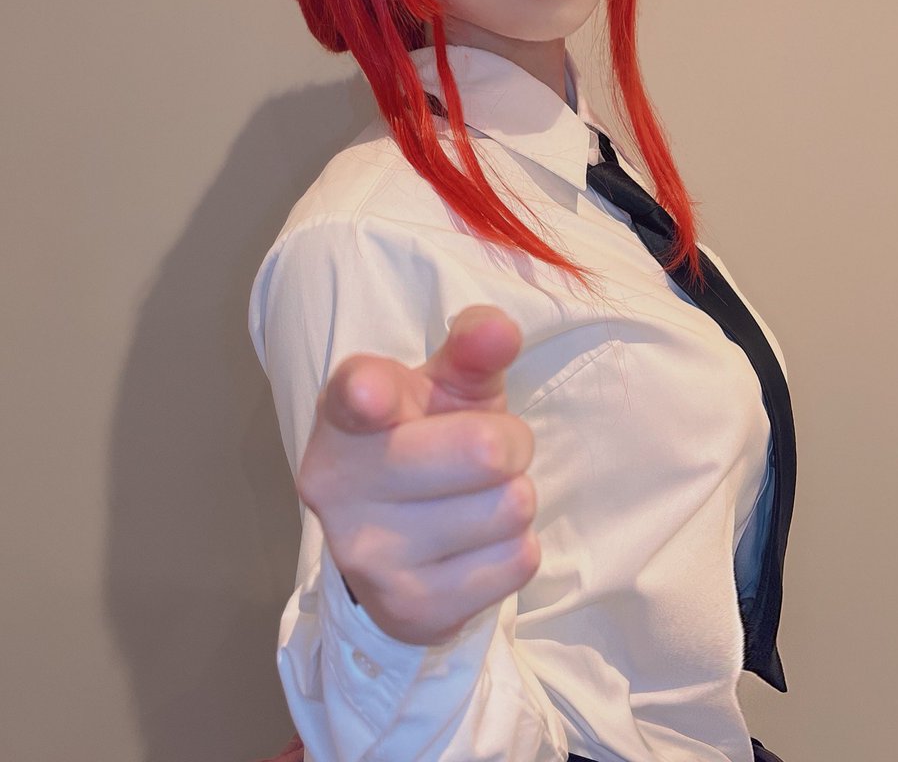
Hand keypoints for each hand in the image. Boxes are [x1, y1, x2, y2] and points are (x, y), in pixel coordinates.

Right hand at [297, 306, 538, 644]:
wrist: (400, 545)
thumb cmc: (429, 439)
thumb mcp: (448, 386)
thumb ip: (472, 348)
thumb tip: (497, 328)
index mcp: (343, 413)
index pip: (356, 394)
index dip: (370, 392)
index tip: (373, 394)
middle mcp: (339, 485)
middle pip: (486, 449)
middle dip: (511, 443)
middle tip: (487, 452)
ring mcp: (368, 555)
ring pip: (511, 506)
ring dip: (514, 499)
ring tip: (476, 499)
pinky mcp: (409, 609)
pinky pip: (518, 561)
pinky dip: (514, 549)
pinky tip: (476, 545)